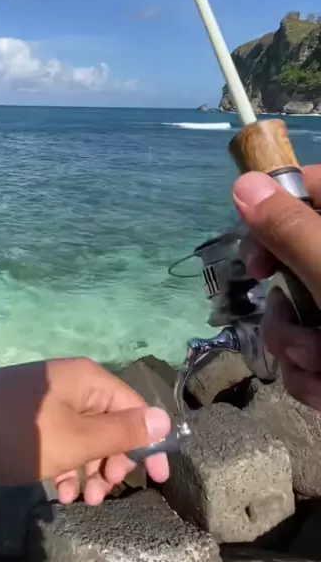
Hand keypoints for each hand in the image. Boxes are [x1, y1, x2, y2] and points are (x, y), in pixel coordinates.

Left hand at [0, 358, 170, 504]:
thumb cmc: (21, 433)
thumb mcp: (76, 440)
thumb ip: (122, 432)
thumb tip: (165, 420)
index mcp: (89, 380)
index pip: (136, 409)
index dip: (150, 444)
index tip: (159, 480)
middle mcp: (72, 383)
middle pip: (110, 423)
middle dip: (112, 462)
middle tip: (103, 494)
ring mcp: (48, 398)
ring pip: (84, 435)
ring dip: (88, 469)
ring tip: (77, 501)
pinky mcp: (28, 414)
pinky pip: (60, 438)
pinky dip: (64, 464)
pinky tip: (57, 491)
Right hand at [233, 166, 320, 411]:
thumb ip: (291, 228)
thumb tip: (246, 184)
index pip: (312, 189)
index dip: (273, 220)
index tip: (258, 263)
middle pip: (295, 262)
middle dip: (288, 309)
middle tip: (294, 326)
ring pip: (299, 316)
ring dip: (297, 349)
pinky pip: (311, 355)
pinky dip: (314, 377)